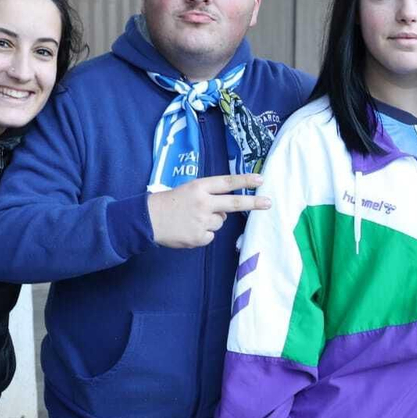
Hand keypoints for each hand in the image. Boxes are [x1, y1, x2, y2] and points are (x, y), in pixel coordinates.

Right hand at [147, 174, 271, 248]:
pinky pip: (210, 236)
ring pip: (220, 222)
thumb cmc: (169, 203)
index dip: (244, 181)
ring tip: (192, 219)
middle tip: (268, 203)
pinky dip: (202, 234)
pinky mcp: (198, 237)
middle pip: (234, 203)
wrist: (148, 220)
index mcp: (199, 187)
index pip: (226, 182)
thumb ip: (208, 196)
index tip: (260, 180)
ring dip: (212, 221)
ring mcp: (201, 221)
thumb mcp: (188, 190)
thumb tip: (225, 211)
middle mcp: (202, 203)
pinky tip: (189, 229)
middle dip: (254, 202)